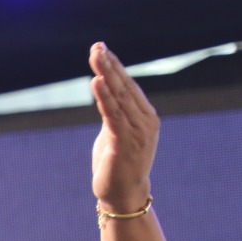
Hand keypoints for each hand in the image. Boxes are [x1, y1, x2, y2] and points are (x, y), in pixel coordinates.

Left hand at [89, 42, 158, 211]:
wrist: (124, 194)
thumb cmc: (118, 164)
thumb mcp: (116, 133)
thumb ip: (114, 113)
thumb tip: (104, 93)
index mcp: (146, 116)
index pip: (129, 86)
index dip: (115, 66)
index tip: (102, 49)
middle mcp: (145, 121)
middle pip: (125, 86)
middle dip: (110, 65)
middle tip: (97, 46)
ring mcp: (137, 131)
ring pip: (119, 96)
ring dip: (105, 74)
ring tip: (95, 56)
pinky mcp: (124, 142)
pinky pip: (112, 114)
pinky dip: (103, 97)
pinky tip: (96, 81)